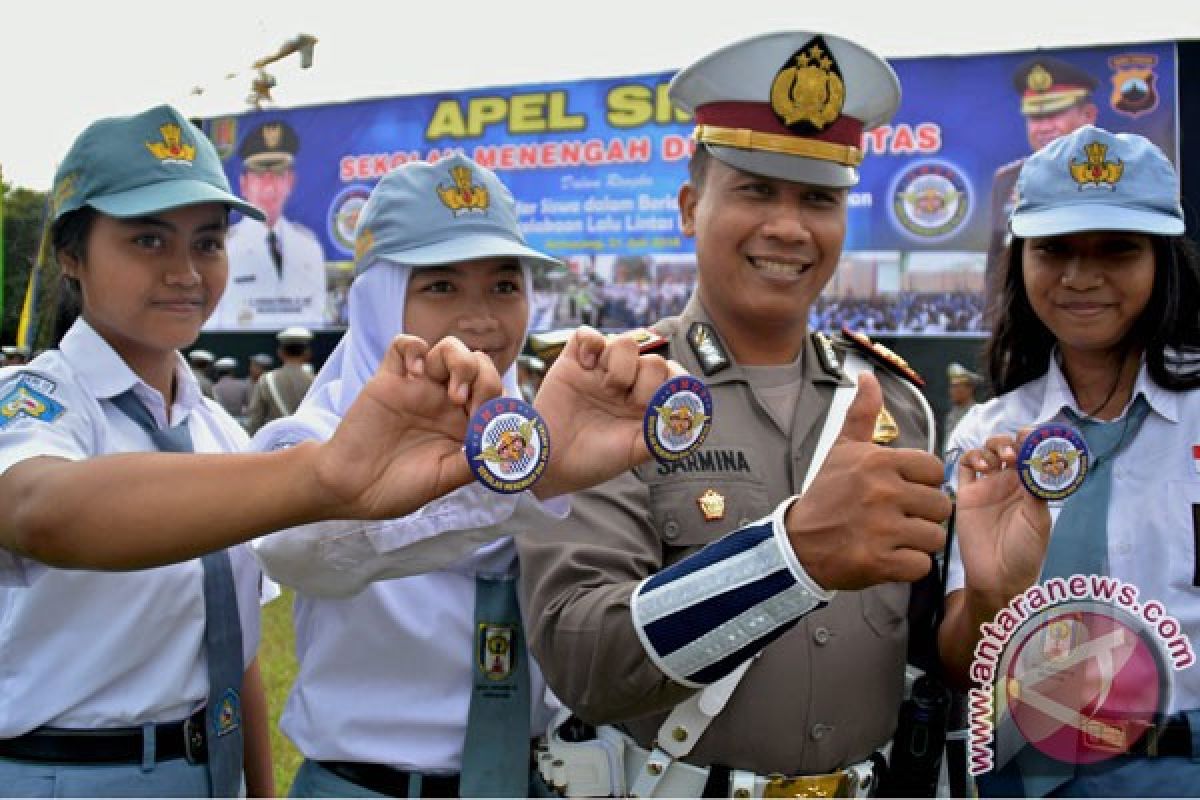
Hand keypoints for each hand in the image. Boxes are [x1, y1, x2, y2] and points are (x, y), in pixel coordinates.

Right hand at [315, 335, 502, 518]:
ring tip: (453, 394)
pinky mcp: (389, 380)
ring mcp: (418, 388)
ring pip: (449, 348)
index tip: (489, 424)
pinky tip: (416, 374)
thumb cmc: (397, 488)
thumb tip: (503, 447)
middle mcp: (444, 402)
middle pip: (478, 364)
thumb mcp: (443, 479)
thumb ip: (473, 462)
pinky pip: (405, 345)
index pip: (495, 394)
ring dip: (460, 361)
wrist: (351, 490)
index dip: (500, 402)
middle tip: (471, 407)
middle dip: (485, 377)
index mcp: (463, 423)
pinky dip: (415, 349)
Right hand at [532, 326, 683, 497]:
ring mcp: (600, 371)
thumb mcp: (636, 452)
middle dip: (646, 382)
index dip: (676, 380)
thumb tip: (690, 419)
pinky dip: (591, 343)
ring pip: (625, 342)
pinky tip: (586, 367)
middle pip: (653, 359)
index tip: (665, 399)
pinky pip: (587, 334)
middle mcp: (626, 384)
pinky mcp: (573, 362)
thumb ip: (664, 435)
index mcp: (645, 403)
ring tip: (607, 388)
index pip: (673, 375)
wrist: (552, 464)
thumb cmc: (594, 461)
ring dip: (621, 365)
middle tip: (627, 403)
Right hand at [784, 372, 950, 590]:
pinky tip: (888, 557)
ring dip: (918, 542)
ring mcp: (881, 529)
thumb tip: (868, 376)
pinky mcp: (879, 562)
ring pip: (935, 537)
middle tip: (899, 518)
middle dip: (924, 515)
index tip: (902, 491)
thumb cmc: (826, 495)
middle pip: (941, 506)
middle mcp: (881, 493)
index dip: (924, 483)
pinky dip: (908, 566)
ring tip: (893, 538)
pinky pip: (921, 565)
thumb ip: (862, 414)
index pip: (935, 470)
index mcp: (878, 462)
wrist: (797, 543)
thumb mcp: (841, 450)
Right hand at [954, 432, 1051, 604]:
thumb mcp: (1038, 520)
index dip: (1033, 441)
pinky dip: (972, 457)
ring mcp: (987, 487)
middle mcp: (1009, 483)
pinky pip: (965, 467)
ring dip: (993, 446)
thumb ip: (1035, 490)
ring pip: (987, 452)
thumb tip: (1035, 460)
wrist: (996, 577)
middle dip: (1012, 440)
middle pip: (1008, 447)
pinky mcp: (966, 494)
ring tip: (1001, 458)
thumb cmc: (1024, 552)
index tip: (1034, 437)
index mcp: (1030, 486)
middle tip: (1016, 450)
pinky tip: (982, 466)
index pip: (1032, 454)